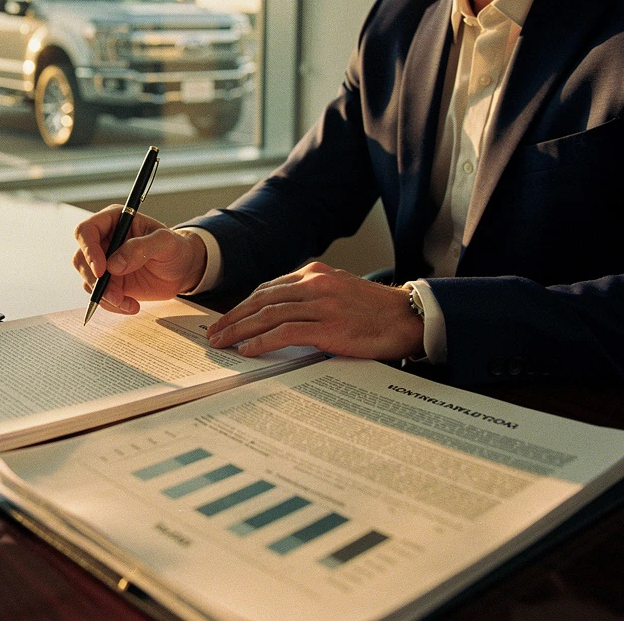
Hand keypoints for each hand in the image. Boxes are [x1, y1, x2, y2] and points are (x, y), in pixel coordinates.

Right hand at [72, 205, 207, 314]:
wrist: (182, 270)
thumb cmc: (175, 249)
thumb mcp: (166, 243)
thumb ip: (141, 248)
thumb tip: (114, 264)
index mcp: (114, 221)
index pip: (86, 231)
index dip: (88, 250)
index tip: (101, 271)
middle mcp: (104, 241)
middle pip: (80, 258)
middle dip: (94, 280)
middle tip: (115, 294)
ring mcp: (104, 263)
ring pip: (87, 280)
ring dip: (104, 295)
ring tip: (128, 302)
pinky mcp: (109, 282)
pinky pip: (99, 295)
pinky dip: (112, 305)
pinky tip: (132, 305)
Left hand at [205, 261, 424, 360]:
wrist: (409, 318)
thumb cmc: (375, 311)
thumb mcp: (339, 292)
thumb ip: (311, 297)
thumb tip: (280, 316)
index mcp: (315, 273)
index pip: (268, 288)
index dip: (243, 305)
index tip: (227, 318)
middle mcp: (314, 284)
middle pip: (261, 299)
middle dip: (233, 317)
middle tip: (214, 333)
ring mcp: (321, 304)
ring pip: (268, 314)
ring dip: (240, 330)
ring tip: (222, 343)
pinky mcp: (328, 326)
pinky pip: (285, 332)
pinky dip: (262, 341)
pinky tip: (248, 350)